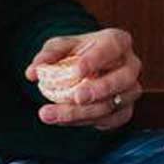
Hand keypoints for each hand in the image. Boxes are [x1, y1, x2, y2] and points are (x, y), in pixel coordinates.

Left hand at [24, 27, 141, 130]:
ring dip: (83, 113)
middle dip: (99, 90)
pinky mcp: (126, 109)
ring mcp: (131, 89)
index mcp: (117, 41)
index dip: (96, 59)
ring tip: (51, 114)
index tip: (78, 70)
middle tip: (76, 98)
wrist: (87, 68)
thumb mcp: (60, 46)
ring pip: (114, 104)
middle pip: (122, 79)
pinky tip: (65, 121)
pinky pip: (111, 120)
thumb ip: (48, 56)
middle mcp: (131, 65)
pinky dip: (88, 122)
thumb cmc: (75, 52)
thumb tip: (32, 73)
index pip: (112, 47)